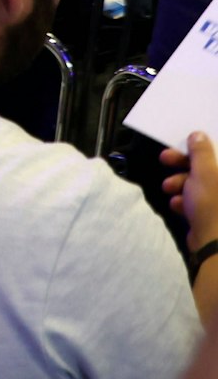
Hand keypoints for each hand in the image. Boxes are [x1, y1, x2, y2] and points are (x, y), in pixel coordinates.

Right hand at [162, 131, 217, 251]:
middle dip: (183, 164)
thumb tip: (198, 134)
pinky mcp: (214, 214)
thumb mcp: (204, 172)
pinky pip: (197, 200)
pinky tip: (177, 205)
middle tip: (164, 158)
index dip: (200, 146)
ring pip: (198, 183)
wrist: (213, 244)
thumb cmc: (212, 204)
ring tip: (169, 188)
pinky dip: (185, 200)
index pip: (217, 152)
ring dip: (180, 183)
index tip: (182, 141)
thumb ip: (201, 152)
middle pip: (207, 166)